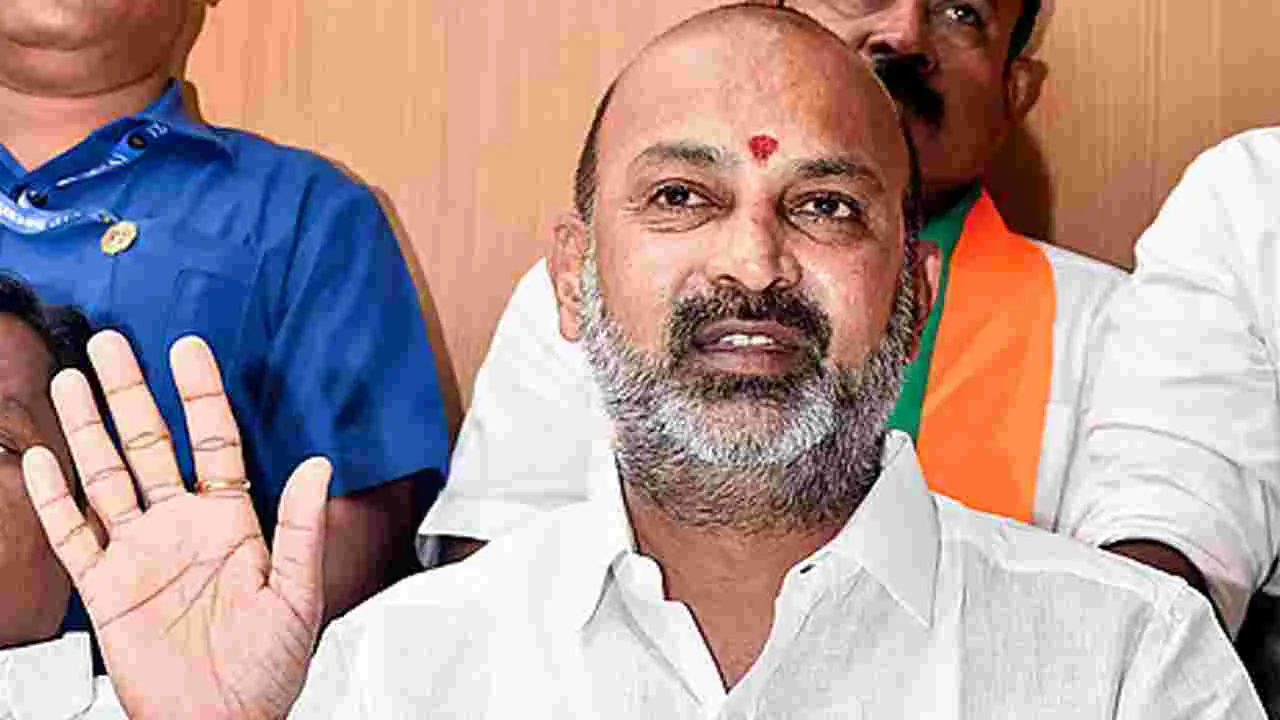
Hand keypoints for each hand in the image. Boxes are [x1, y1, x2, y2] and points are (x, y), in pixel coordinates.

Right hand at [22, 332, 330, 719]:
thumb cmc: (268, 666)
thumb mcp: (298, 595)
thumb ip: (302, 529)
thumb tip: (320, 465)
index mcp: (232, 522)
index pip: (213, 442)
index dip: (200, 395)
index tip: (189, 348)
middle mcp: (182, 527)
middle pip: (150, 445)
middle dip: (130, 394)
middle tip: (110, 343)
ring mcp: (140, 553)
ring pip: (106, 477)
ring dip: (87, 430)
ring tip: (69, 380)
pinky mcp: (105, 588)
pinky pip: (73, 535)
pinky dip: (56, 499)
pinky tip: (43, 460)